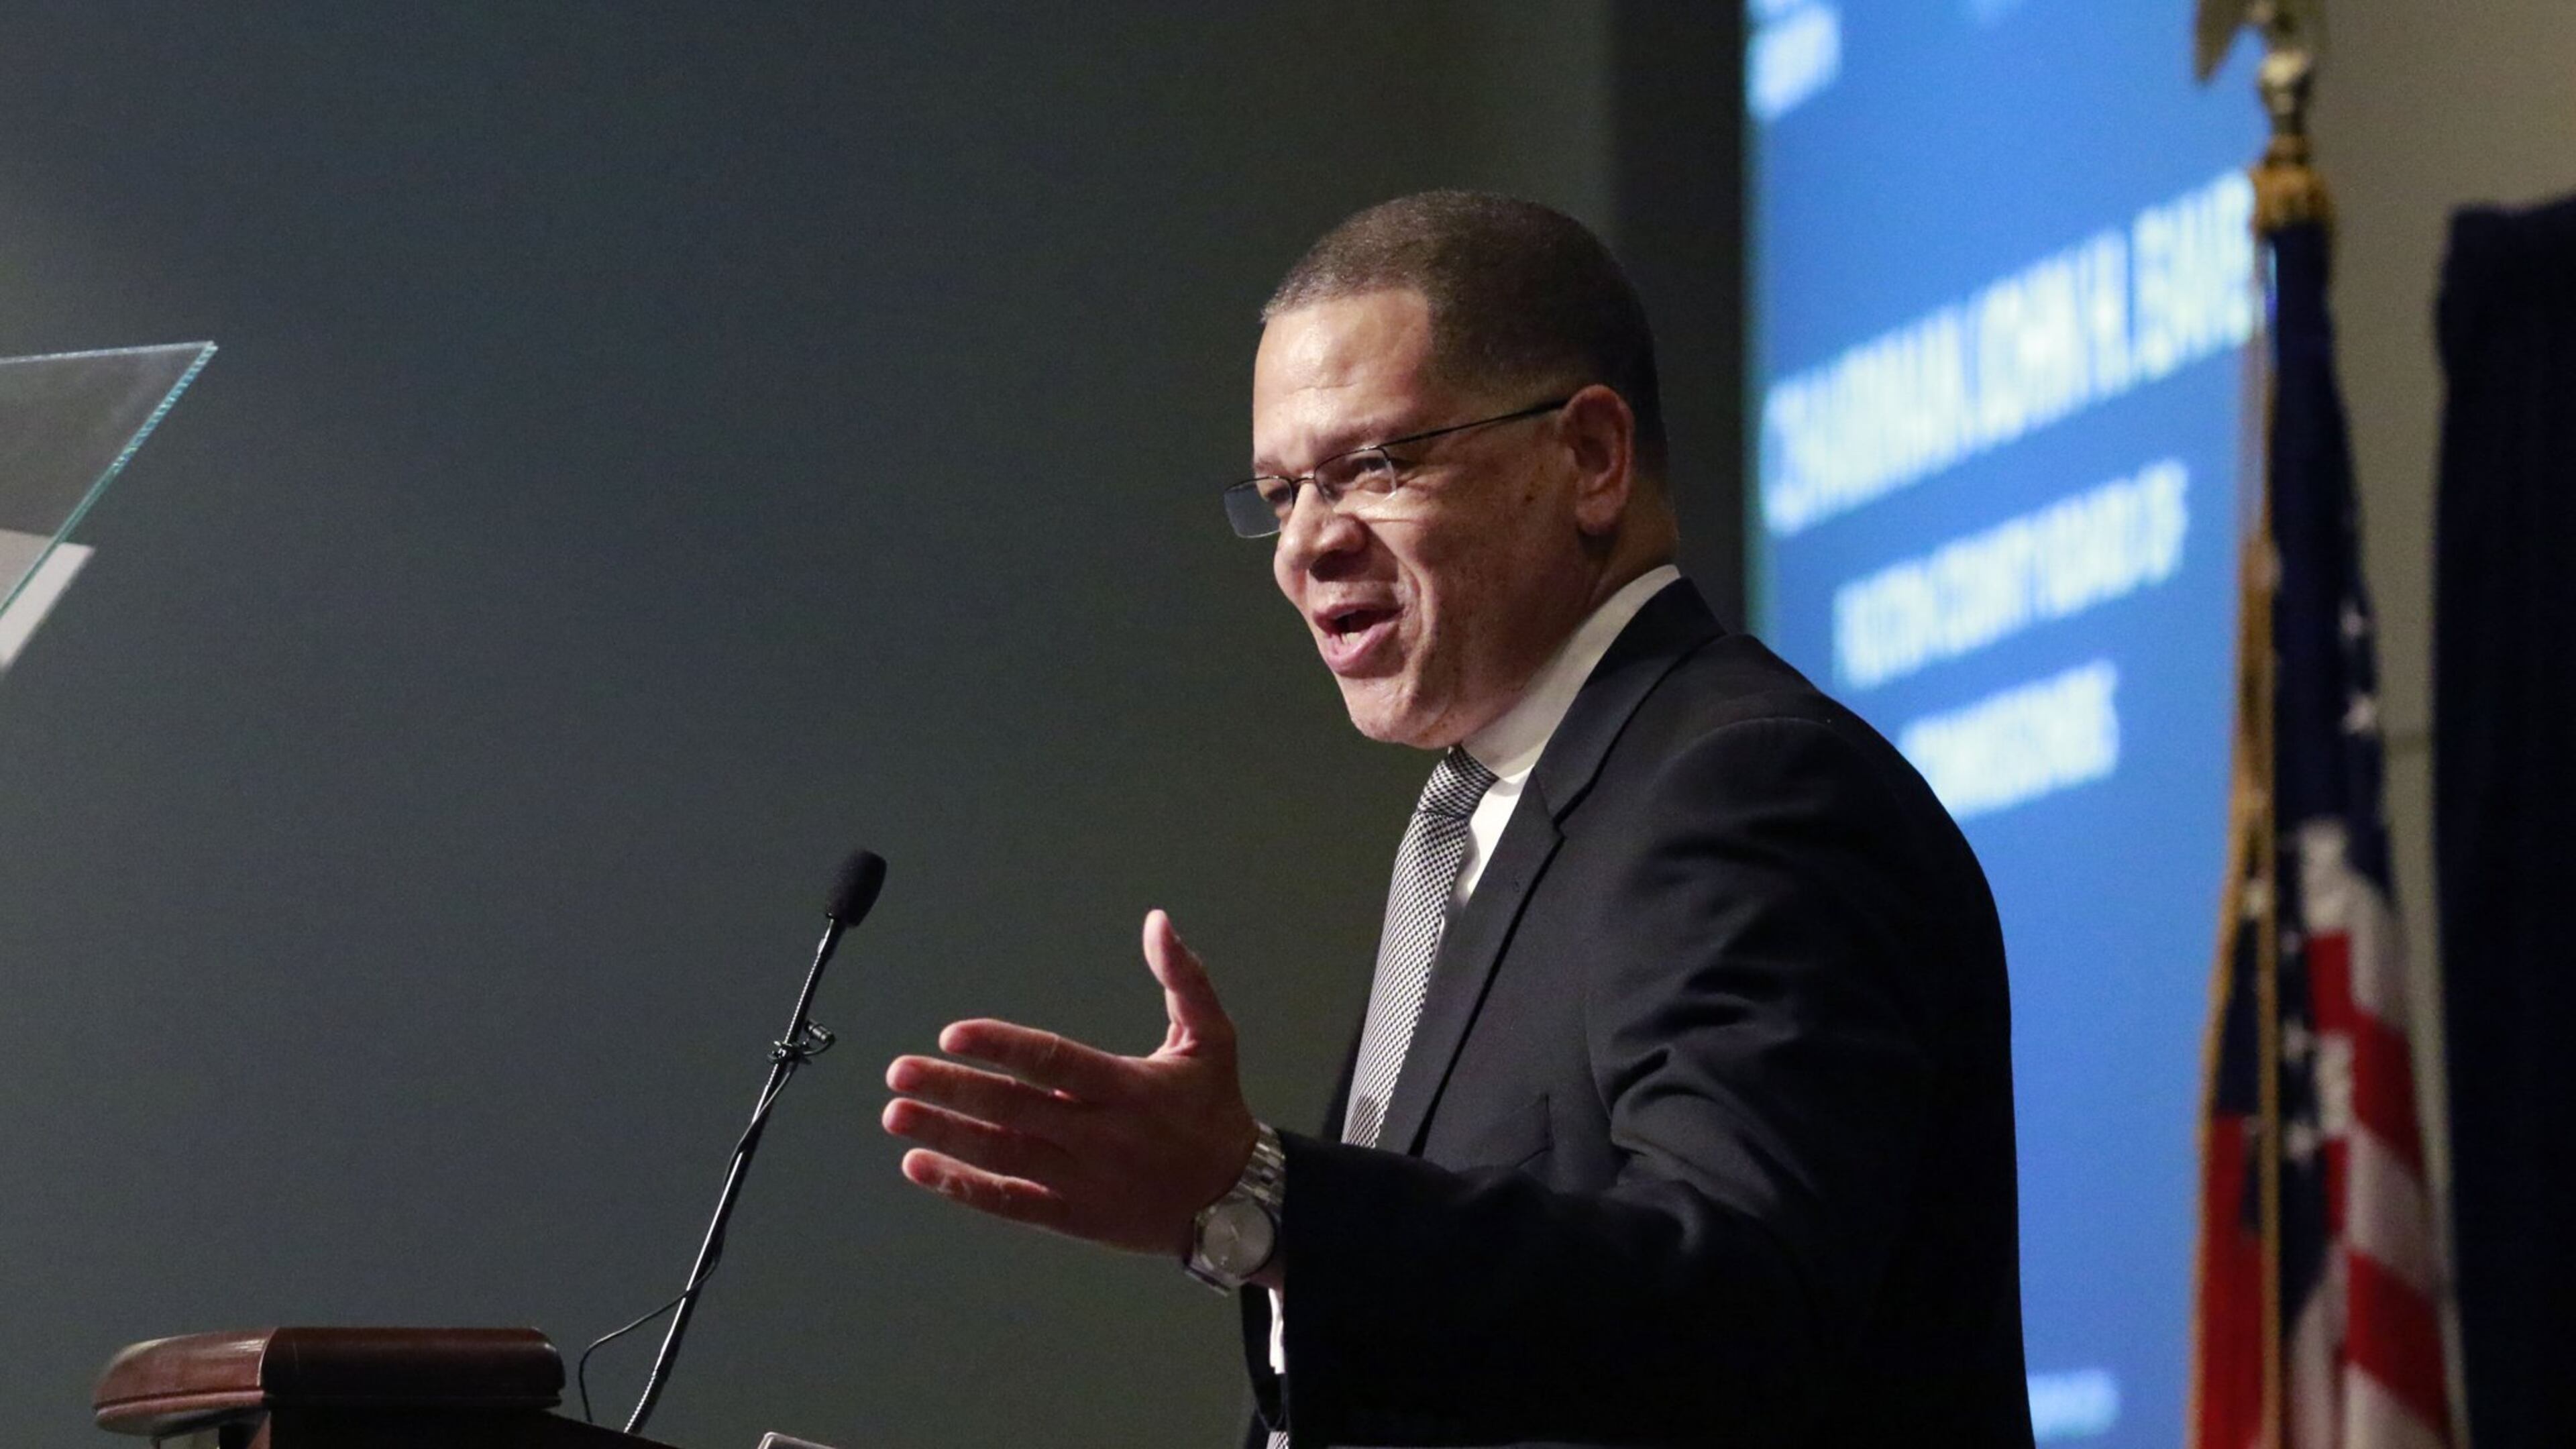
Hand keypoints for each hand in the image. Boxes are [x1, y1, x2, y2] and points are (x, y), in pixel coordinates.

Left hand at [882, 909, 1258, 1257]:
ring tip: (896, 1114)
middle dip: (953, 1088)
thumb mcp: (1213, 1039)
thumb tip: (1158, 922)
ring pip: (1003, 1155)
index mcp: (1127, 1088)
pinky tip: (921, 1165)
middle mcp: (1099, 1135)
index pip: (1053, 1061)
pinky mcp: (1074, 1217)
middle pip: (1014, 1108)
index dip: (1002, 1047)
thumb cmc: (1215, 1112)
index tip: (953, 1035)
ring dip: (945, 1134)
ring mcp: (1083, 1180)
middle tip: (900, 1071)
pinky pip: (1010, 1202)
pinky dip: (963, 1187)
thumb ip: (1184, 978)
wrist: (1237, 1202)